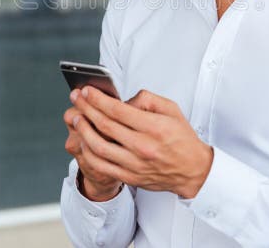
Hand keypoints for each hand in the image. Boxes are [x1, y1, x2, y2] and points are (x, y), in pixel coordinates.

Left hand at [70, 87, 213, 198]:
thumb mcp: (171, 109)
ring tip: (76, 117)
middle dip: (86, 108)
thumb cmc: (182, 138)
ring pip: (99, 147)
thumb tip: (123, 100)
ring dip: (83, 130)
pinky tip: (83, 141)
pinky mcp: (130, 176)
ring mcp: (135, 164)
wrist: (192, 170)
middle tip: (76, 98)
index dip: (98, 99)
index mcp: (154, 128)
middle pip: (105, 125)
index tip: (87, 91)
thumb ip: (146, 99)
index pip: (118, 110)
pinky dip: (88, 152)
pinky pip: (101, 165)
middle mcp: (143, 146)